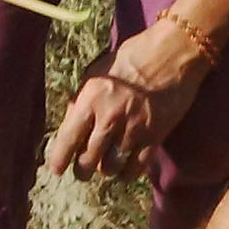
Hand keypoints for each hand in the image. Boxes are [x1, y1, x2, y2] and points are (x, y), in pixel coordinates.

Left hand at [46, 23, 210, 181]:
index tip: (56, 169)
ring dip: (105, 170)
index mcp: (91, 98)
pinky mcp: (154, 137)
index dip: (59, 158)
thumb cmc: (132, 58)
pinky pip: (135, 169)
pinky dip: (126, 174)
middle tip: (83, 171)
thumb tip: (71, 127)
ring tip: (105, 165)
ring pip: (110, 167)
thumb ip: (82, 100)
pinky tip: (123, 170)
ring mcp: (133, 129)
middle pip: (88, 160)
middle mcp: (110, 117)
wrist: (173, 53)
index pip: (68, 138)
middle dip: (82, 170)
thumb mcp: (97, 73)